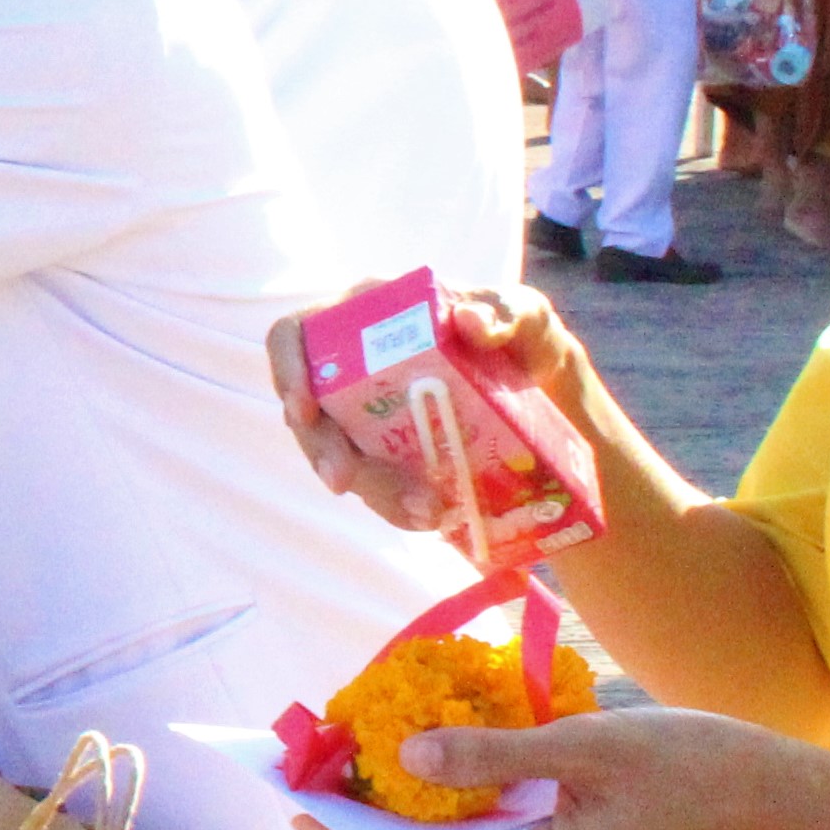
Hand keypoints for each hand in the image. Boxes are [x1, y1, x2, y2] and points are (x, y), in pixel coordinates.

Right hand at [264, 283, 588, 538]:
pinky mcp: (386, 450)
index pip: (296, 333)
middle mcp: (354, 365)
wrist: (542, 387)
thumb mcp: (524, 315)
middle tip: (344, 482)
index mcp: (367, 316)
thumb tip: (470, 322)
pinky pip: (373, 483)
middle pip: (307, 410)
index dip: (287, 369)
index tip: (303, 410)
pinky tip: (429, 517)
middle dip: (322, 451)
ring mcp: (366, 412)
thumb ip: (505, 313)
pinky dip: (396, 504)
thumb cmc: (523, 334)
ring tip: (423, 512)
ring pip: (340, 455)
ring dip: (371, 489)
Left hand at [289, 705, 829, 829]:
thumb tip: (411, 754)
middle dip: (369, 822)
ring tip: (356, 758)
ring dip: (411, 806)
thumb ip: (496, 755)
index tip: (299, 813)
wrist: (771, 790)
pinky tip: (434, 751)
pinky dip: (458, 794)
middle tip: (314, 772)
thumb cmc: (688, 764)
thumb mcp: (585, 747)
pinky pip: (497, 826)